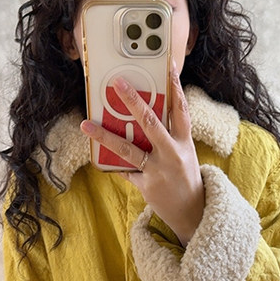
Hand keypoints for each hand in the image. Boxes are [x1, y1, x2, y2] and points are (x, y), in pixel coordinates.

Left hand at [80, 62, 204, 246]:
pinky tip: (98, 155)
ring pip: (127, 149)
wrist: (193, 213)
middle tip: (116, 84)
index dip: (175, 87)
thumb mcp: (184, 153)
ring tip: (86, 125)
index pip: (181, 109)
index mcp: (184, 142)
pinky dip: (112, 163)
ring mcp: (158, 170)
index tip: (168, 67)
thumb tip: (142, 116)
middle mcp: (172, 153)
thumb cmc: (185, 177)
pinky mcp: (146, 185)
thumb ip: (168, 136)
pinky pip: (124, 170)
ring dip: (104, 135)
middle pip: (151, 122)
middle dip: (133, 101)